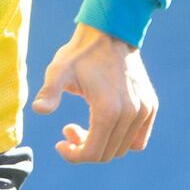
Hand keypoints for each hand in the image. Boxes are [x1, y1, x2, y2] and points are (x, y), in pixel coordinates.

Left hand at [29, 23, 157, 163]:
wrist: (111, 33)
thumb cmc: (81, 53)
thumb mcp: (59, 71)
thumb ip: (49, 92)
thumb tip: (38, 109)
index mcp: (108, 110)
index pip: (93, 153)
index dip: (73, 155)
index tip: (60, 143)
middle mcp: (130, 113)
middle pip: (107, 153)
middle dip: (84, 149)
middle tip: (69, 129)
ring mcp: (144, 110)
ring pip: (122, 148)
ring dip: (101, 145)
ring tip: (84, 126)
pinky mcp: (150, 106)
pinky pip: (138, 139)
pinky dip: (121, 140)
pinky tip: (105, 126)